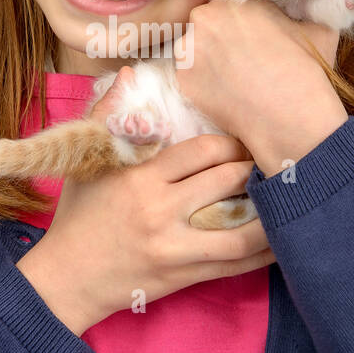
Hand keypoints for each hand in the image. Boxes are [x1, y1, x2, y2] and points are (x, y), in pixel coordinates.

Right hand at [15, 67, 275, 334]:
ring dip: (270, 213)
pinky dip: (262, 254)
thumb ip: (106, 115)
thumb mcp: (85, 164)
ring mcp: (175, 247)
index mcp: (140, 178)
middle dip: (255, 167)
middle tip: (274, 159)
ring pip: (240, 229)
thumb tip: (129, 73)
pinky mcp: (183, 276)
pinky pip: (233, 265)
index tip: (245, 136)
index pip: (201, 150)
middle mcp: (161, 211)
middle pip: (227, 182)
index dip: (232, 141)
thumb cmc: (77, 217)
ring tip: (288, 197)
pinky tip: (281, 241)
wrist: (66, 279)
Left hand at [174, 0, 347, 172]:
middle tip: (239, 56)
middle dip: (218, 36)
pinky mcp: (182, 78)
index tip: (249, 35)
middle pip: (206, 22)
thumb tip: (297, 12)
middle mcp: (205, 17)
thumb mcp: (314, 27)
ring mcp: (189, 48)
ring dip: (207, 58)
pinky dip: (203, 83)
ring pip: (194, 48)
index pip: (229, 2)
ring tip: (232, 77)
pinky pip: (190, 75)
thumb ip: (295, 13)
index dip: (239, 20)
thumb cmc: (304, 70)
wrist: (288, 116)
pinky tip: (224, 93)